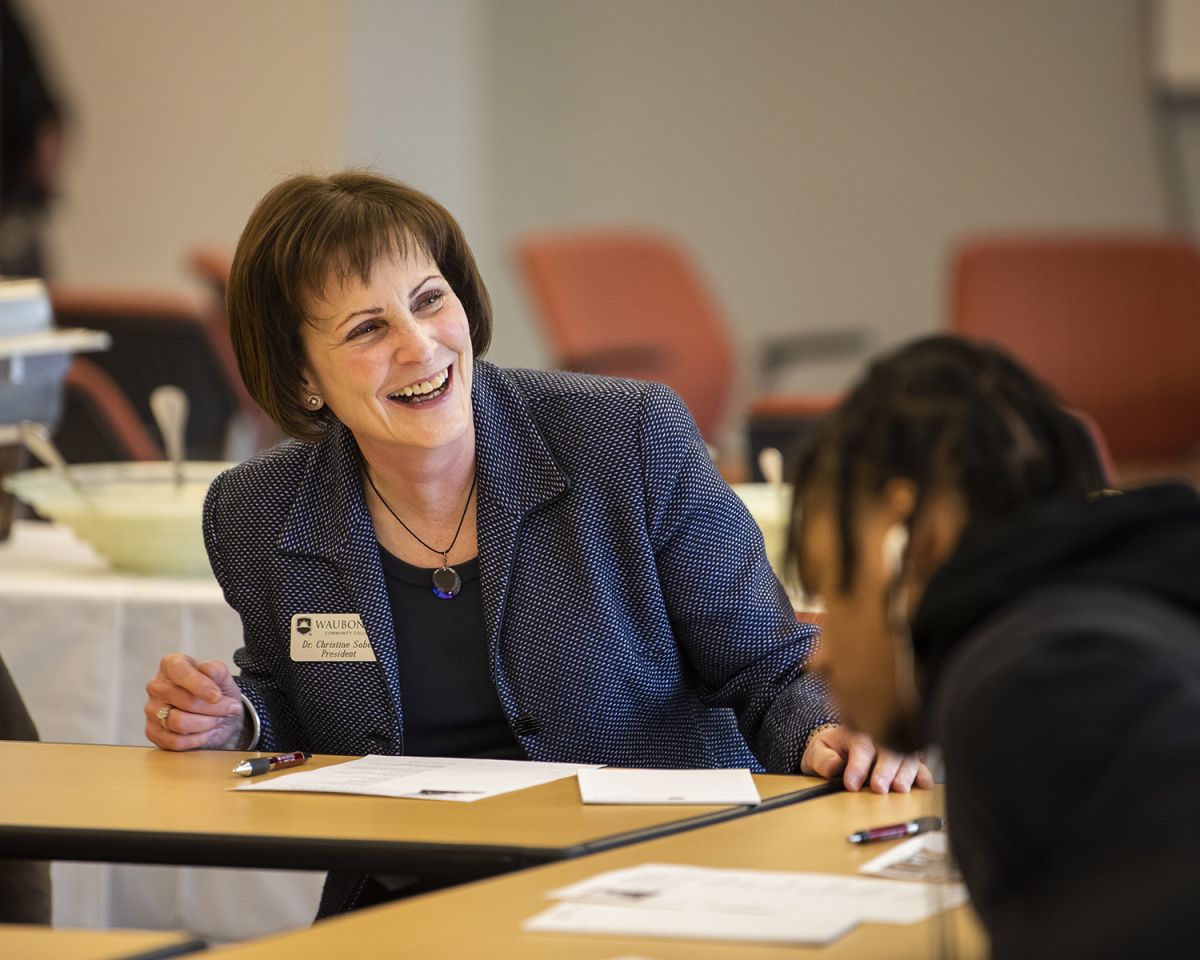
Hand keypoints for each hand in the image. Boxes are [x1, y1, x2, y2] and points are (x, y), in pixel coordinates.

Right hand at [145, 653, 244, 750]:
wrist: (215, 714)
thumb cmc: (216, 691)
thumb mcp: (222, 677)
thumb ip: (217, 670)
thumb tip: (210, 672)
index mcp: (171, 664)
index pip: (179, 671)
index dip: (200, 685)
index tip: (217, 696)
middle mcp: (156, 685)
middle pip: (186, 701)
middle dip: (215, 708)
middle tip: (230, 709)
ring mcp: (151, 709)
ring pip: (179, 723)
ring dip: (207, 724)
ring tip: (219, 720)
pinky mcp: (152, 731)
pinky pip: (175, 741)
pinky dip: (197, 740)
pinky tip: (207, 733)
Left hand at [800, 725, 932, 792]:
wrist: (838, 747)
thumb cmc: (830, 750)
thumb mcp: (817, 751)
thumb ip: (822, 759)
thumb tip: (834, 767)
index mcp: (856, 733)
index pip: (860, 746)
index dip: (857, 766)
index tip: (851, 784)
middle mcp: (880, 738)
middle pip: (888, 750)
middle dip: (884, 770)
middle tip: (879, 787)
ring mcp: (896, 748)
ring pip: (906, 756)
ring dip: (905, 773)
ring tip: (901, 788)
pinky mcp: (908, 759)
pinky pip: (919, 763)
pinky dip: (925, 773)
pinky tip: (925, 784)